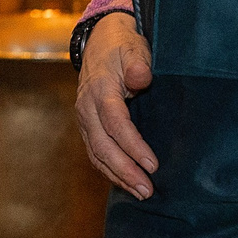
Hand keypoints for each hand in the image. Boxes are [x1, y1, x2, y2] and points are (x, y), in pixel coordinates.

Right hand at [76, 11, 159, 197]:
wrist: (99, 43)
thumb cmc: (121, 47)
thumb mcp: (132, 48)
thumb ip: (137, 63)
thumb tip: (141, 78)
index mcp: (99, 90)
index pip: (115, 123)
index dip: (132, 145)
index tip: (152, 164)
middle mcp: (87, 108)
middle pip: (103, 145)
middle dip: (125, 170)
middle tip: (148, 189)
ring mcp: (85, 120)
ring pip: (97, 154)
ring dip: (118, 176)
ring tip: (142, 193)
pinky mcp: (88, 127)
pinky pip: (96, 153)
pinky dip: (110, 171)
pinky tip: (127, 183)